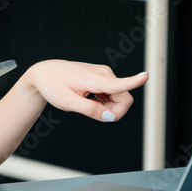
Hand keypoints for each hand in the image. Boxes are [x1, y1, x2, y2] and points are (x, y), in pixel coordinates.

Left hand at [27, 61, 147, 122]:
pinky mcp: (104, 77)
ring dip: (108, 107)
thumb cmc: (54, 86)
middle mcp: (104, 74)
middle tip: (94, 114)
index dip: (133, 81)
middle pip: (125, 99)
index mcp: (93, 79)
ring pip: (120, 98)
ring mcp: (105, 74)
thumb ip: (90, 110)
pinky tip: (91, 98)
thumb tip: (110, 117)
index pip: (117, 83)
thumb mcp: (68, 103)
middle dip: (114, 112)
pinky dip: (105, 102)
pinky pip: (114, 94)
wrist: (45, 73)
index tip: (146, 75)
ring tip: (87, 103)